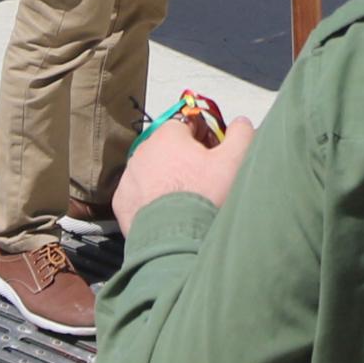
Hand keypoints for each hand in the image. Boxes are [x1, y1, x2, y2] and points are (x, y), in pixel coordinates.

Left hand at [120, 98, 251, 213]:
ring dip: (165, 182)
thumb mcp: (234, 161)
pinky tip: (167, 214)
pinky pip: (138, 196)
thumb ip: (240, 134)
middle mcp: (142, 152)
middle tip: (201, 185)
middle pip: (168, 150)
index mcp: (168, 135)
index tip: (212, 160)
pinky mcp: (122, 203)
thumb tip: (241, 122)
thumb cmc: (204, 196)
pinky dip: (150, 203)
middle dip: (183, 162)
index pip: (186, 128)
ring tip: (184, 203)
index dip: (202, 143)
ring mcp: (129, 178)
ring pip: (152, 173)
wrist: (176, 240)